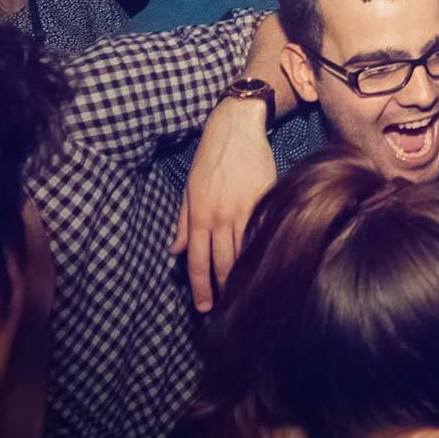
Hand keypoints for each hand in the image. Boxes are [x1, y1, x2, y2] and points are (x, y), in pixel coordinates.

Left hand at [173, 96, 275, 311]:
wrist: (236, 129)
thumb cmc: (209, 157)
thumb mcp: (188, 189)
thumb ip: (182, 223)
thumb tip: (173, 251)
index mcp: (199, 216)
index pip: (197, 262)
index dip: (201, 288)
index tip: (205, 307)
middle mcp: (220, 217)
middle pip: (223, 264)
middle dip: (224, 289)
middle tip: (227, 308)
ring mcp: (244, 210)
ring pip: (244, 253)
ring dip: (244, 277)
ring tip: (245, 294)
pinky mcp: (265, 201)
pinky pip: (262, 235)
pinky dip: (262, 253)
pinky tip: (264, 266)